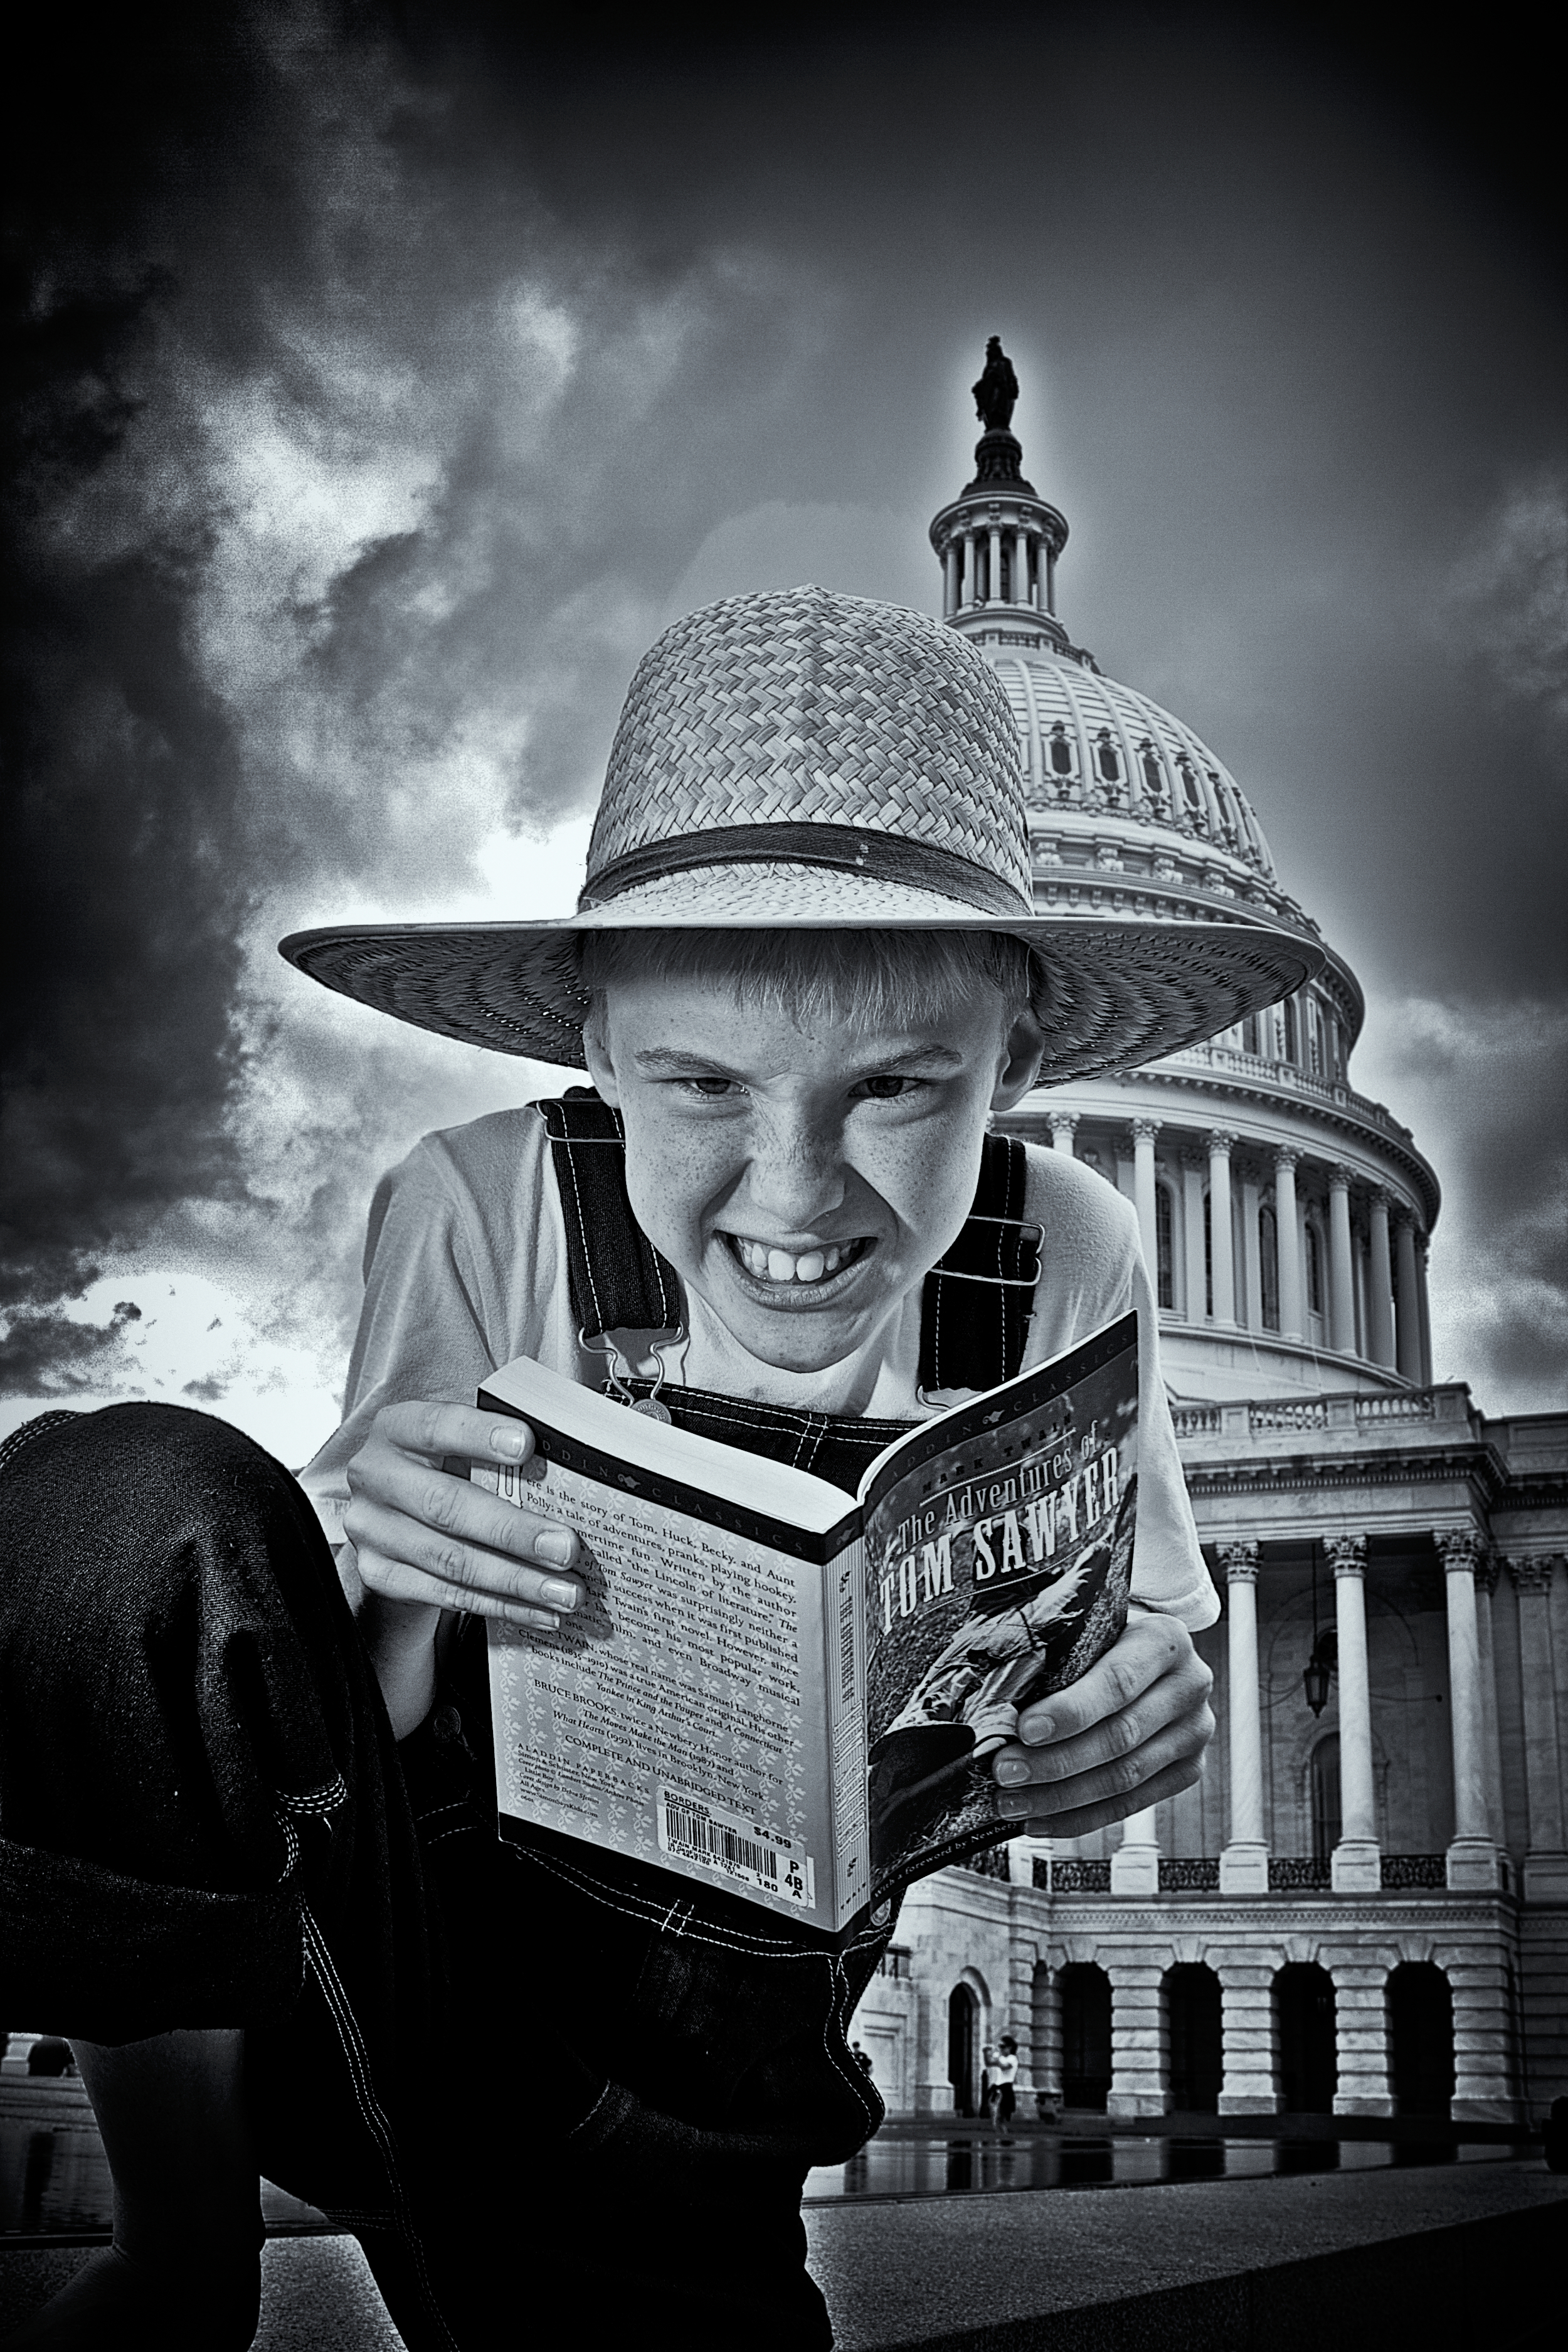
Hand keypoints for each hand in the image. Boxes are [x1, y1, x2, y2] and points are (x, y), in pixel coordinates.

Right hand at [343, 1401, 582, 1735]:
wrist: (395, 1509)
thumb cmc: (447, 1462)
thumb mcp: (464, 1436)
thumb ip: (504, 1433)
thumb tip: (571, 1446)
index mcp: (397, 1427)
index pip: (436, 1426)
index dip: (478, 1435)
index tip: (527, 1444)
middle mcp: (375, 1476)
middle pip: (445, 1506)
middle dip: (512, 1531)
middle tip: (567, 1548)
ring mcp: (372, 1529)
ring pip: (449, 1561)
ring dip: (516, 1580)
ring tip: (566, 1592)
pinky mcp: (379, 1573)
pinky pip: (446, 1595)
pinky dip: (500, 1605)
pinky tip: (540, 1611)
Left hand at [989, 1609, 1213, 1838]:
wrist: (1147, 1652)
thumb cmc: (1104, 1639)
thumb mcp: (1087, 1628)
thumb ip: (1055, 1654)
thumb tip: (992, 1701)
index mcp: (1164, 1639)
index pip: (1117, 1682)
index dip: (1071, 1711)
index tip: (1025, 1729)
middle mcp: (1190, 1684)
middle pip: (1120, 1736)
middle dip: (1055, 1761)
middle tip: (1006, 1772)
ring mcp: (1194, 1732)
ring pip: (1124, 1777)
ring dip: (1061, 1797)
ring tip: (1013, 1802)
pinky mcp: (1188, 1769)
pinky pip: (1130, 1804)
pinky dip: (1080, 1817)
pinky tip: (1041, 1820)